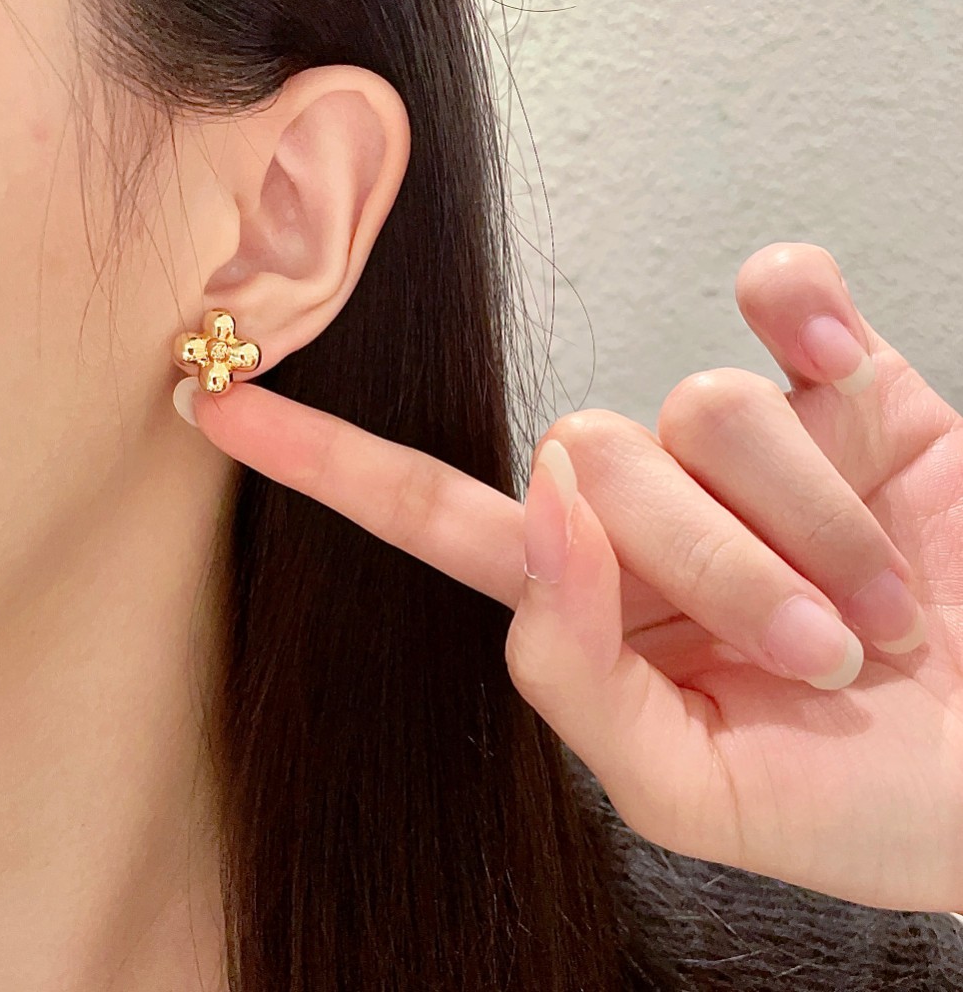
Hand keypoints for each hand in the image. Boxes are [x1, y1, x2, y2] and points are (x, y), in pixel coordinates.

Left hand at [176, 242, 962, 913]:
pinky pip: (786, 291)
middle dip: (713, 566)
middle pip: (596, 455)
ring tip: (876, 609)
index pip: (431, 513)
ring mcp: (751, 437)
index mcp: (596, 603)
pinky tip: (831, 356)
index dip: (324, 461)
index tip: (216, 397)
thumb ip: (575, 676)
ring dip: (809, 529)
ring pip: (707, 405)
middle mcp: (656, 506)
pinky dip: (807, 314)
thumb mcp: (692, 795)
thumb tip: (543, 505)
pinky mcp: (846, 382)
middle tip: (808, 648)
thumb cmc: (866, 801)